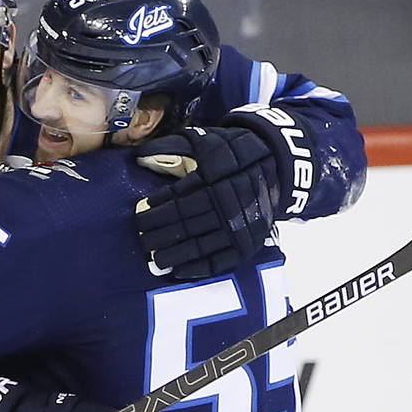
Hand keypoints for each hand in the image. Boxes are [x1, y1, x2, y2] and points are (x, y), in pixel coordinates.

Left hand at [134, 126, 279, 278]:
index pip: (177, 198)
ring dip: (173, 254)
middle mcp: (225, 205)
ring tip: (154, 259)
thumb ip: (171, 146)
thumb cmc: (231, 151)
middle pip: (184, 223)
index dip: (156, 208)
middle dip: (158, 234)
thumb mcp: (203, 140)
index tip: (140, 212)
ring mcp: (238, 227)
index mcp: (213, 179)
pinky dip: (199, 268)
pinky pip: (221, 262)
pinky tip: (179, 271)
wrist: (275, 161)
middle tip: (142, 239)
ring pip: (199, 246)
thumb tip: (137, 156)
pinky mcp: (248, 243)